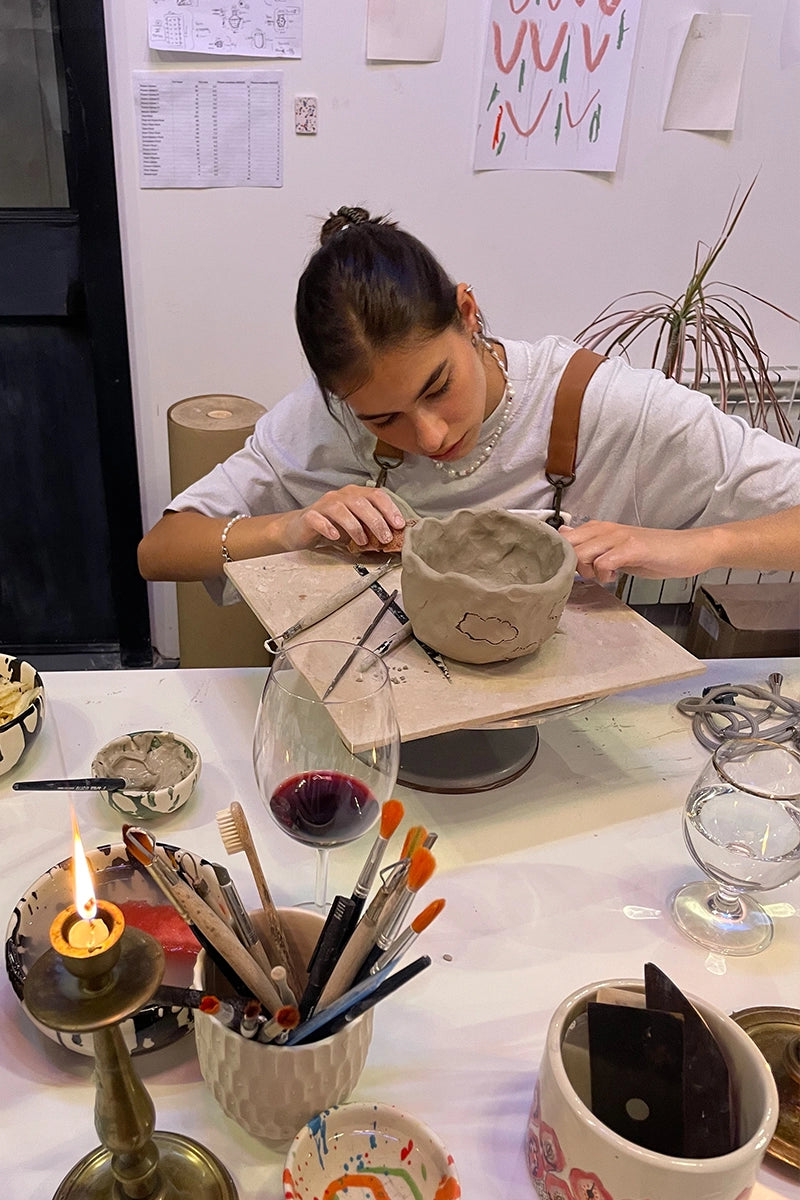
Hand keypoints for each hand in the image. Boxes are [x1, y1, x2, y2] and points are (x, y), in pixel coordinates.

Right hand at [282, 486, 405, 550]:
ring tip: (363, 542)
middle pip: (360, 503)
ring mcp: (324, 505)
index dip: (389, 509)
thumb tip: (394, 536)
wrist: (300, 530)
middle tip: (385, 538)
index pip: (376, 495)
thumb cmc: (332, 527)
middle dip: (376, 521)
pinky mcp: (309, 516)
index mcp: (355, 495)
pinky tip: (335, 536)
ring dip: (355, 526)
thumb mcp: (356, 526)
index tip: (399, 525)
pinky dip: (328, 527)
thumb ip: (371, 527)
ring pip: (341, 509)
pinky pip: (319, 519)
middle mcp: (340, 496)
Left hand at [559, 521, 715, 583]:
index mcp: (599, 528)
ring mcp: (619, 538)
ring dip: (586, 571)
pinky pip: (604, 562)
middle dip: (570, 566)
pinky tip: (614, 577)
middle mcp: (605, 529)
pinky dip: (603, 574)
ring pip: (581, 553)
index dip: (559, 556)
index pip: (562, 537)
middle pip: (567, 546)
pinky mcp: (632, 549)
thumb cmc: (655, 552)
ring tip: (603, 576)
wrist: (690, 549)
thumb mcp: (616, 548)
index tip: (570, 570)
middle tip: (588, 575)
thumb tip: (564, 535)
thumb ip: (591, 545)